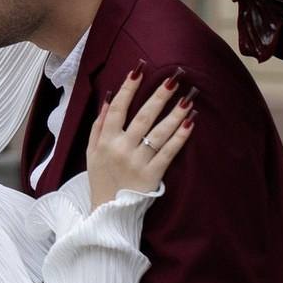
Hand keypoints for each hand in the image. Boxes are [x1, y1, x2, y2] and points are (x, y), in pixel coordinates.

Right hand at [86, 66, 194, 206]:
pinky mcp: (153, 175)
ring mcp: (138, 162)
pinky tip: (191, 122)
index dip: (128, 88)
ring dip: (175, 114)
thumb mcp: (91, 151)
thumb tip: (109, 97)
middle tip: (174, 77)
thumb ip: (98, 124)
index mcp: (106, 141)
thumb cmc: (101, 178)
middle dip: (159, 95)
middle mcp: (122, 149)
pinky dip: (180, 137)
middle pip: (143, 116)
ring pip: (159, 133)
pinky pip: (169, 152)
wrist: (108, 212)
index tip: (139, 70)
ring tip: (188, 97)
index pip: (118, 108)